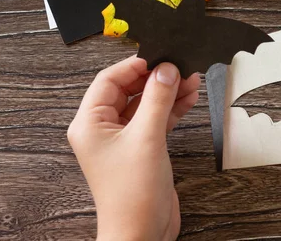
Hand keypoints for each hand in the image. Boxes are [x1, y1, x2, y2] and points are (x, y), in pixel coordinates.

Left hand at [67, 56, 199, 240]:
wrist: (143, 233)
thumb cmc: (132, 195)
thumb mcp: (146, 138)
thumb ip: (157, 99)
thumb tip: (166, 69)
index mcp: (90, 124)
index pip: (109, 80)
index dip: (135, 66)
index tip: (159, 56)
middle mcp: (103, 129)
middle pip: (129, 90)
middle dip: (156, 78)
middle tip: (180, 67)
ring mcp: (124, 139)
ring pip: (145, 104)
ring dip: (167, 92)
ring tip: (191, 80)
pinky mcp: (142, 148)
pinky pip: (155, 119)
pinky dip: (171, 108)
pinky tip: (188, 98)